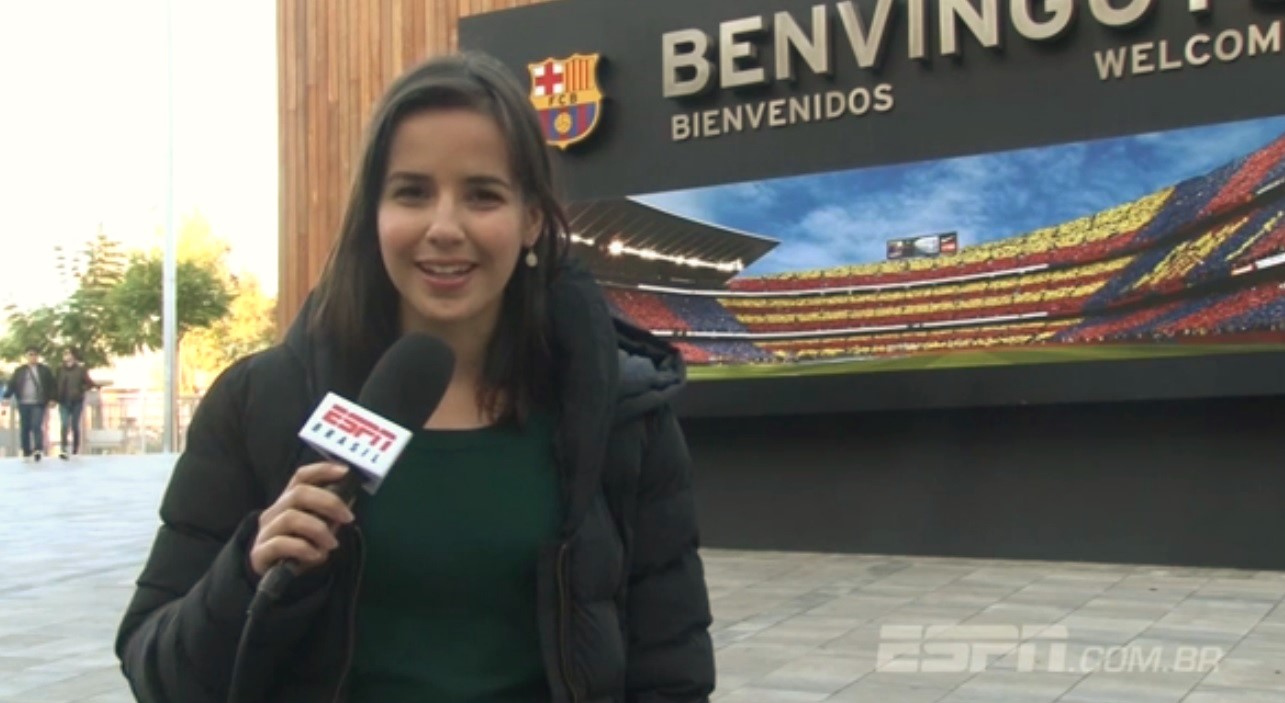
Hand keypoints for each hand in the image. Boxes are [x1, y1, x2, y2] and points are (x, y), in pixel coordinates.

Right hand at [249, 462, 354, 576]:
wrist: (276, 580)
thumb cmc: (300, 550)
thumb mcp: (319, 530)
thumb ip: (330, 516)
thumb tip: (350, 499)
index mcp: (288, 502)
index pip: (301, 477)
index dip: (322, 470)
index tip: (345, 472)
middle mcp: (274, 512)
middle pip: (298, 493)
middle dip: (328, 502)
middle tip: (348, 518)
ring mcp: (265, 532)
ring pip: (290, 518)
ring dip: (318, 529)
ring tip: (332, 544)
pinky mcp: (260, 553)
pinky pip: (280, 544)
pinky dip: (303, 548)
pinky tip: (316, 556)